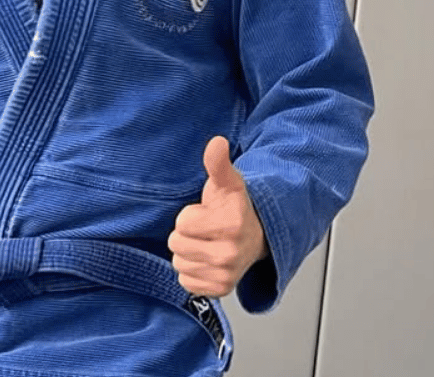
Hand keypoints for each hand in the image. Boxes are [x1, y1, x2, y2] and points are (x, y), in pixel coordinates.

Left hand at [169, 136, 268, 297]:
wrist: (256, 237)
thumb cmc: (236, 209)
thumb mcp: (227, 183)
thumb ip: (218, 163)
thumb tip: (216, 143)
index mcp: (230, 226)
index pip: (182, 223)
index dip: (190, 216)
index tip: (206, 214)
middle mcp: (230, 254)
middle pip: (176, 244)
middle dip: (187, 235)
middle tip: (206, 230)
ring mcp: (226, 275)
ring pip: (179, 263)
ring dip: (189, 254)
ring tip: (207, 244)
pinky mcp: (220, 290)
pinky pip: (186, 282)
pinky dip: (193, 272)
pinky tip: (207, 261)